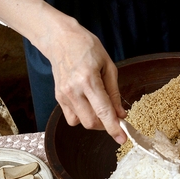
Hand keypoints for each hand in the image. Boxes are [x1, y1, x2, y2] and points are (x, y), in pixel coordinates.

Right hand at [47, 21, 127, 143]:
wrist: (61, 40)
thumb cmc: (87, 48)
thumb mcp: (108, 66)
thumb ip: (114, 92)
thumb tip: (121, 114)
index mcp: (88, 80)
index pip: (103, 111)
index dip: (113, 128)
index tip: (122, 138)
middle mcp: (73, 90)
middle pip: (91, 122)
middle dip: (105, 125)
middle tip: (114, 117)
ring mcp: (63, 95)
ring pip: (80, 123)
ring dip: (94, 121)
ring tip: (100, 108)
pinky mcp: (58, 97)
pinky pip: (71, 117)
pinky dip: (82, 116)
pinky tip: (88, 104)